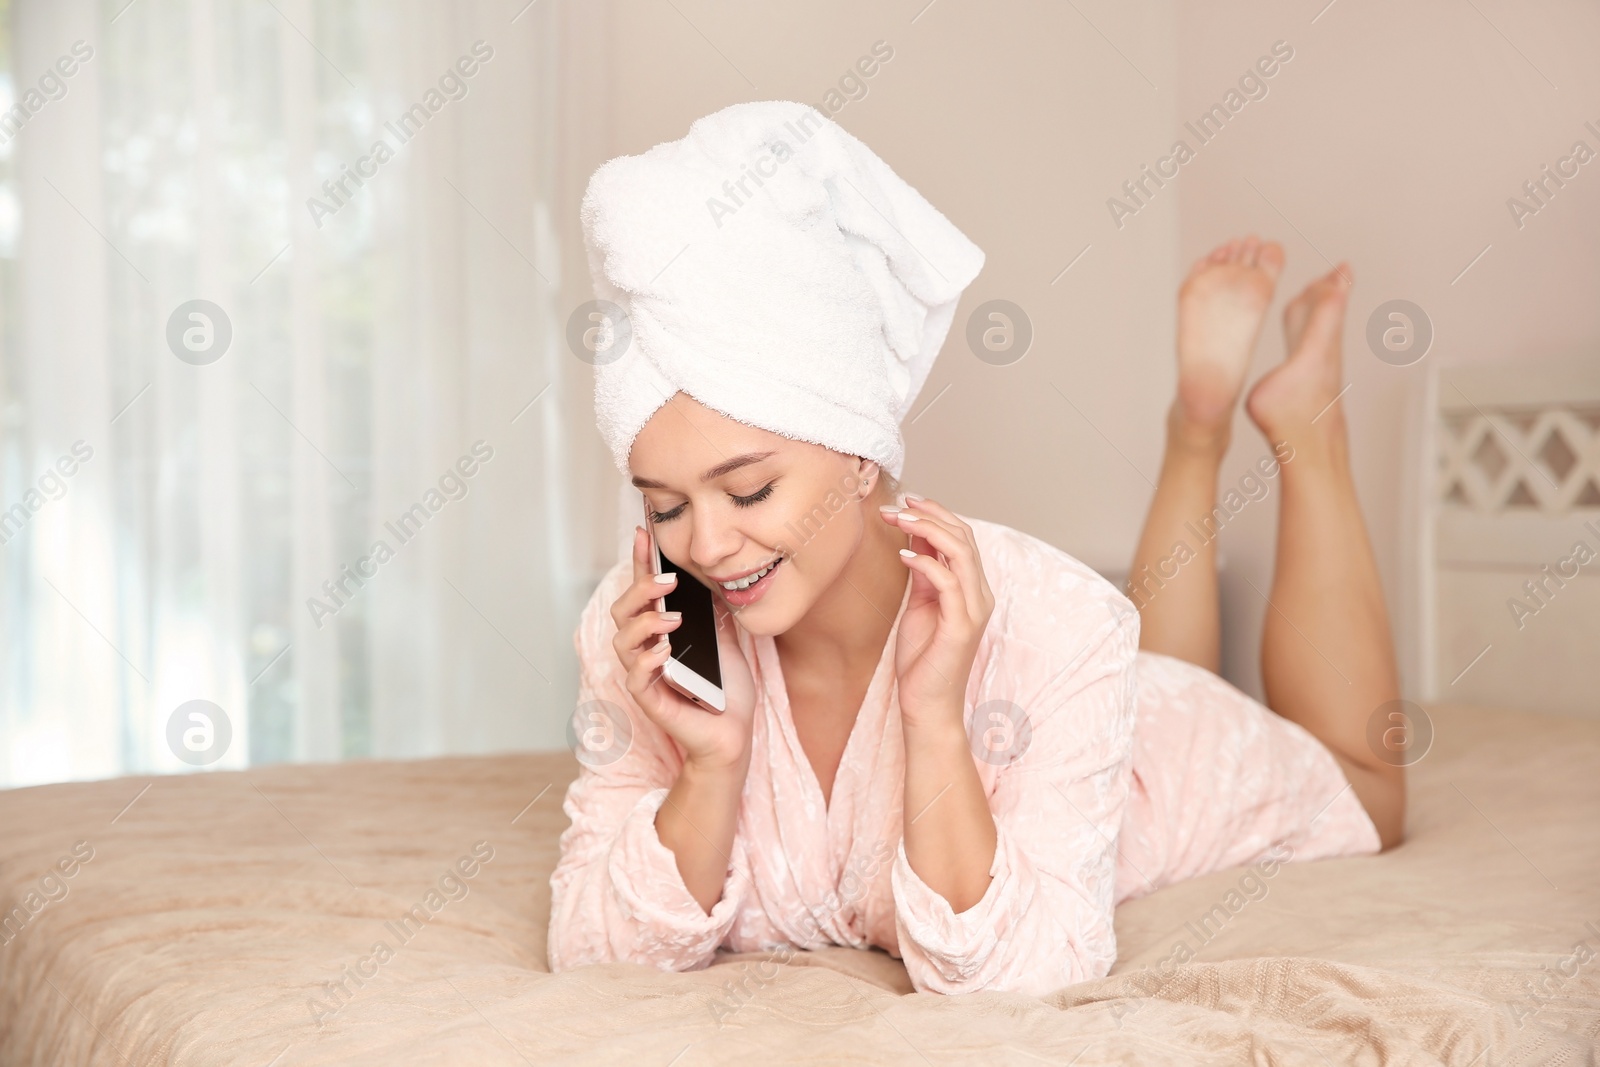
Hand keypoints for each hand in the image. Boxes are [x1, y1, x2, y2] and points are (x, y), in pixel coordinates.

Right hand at [611, 526, 757, 771]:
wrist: (734, 734)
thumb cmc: (727, 690)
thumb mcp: (726, 639)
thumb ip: (713, 610)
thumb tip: (715, 574)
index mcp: (661, 631)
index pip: (644, 592)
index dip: (640, 562)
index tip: (643, 532)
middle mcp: (647, 650)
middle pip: (623, 611)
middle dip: (641, 589)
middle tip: (669, 581)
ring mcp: (646, 675)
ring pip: (622, 642)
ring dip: (644, 623)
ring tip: (673, 619)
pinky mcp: (651, 701)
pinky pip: (636, 678)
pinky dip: (648, 661)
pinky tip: (665, 651)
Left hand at [879, 497, 994, 732]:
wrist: (927, 705)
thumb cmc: (922, 659)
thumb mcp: (919, 605)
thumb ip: (923, 573)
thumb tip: (914, 538)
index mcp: (972, 589)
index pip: (962, 537)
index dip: (936, 514)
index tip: (905, 501)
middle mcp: (979, 594)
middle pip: (964, 537)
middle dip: (930, 513)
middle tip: (899, 503)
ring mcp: (974, 610)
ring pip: (961, 552)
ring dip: (928, 529)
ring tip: (898, 519)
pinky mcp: (962, 626)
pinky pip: (948, 583)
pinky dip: (926, 563)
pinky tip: (902, 555)